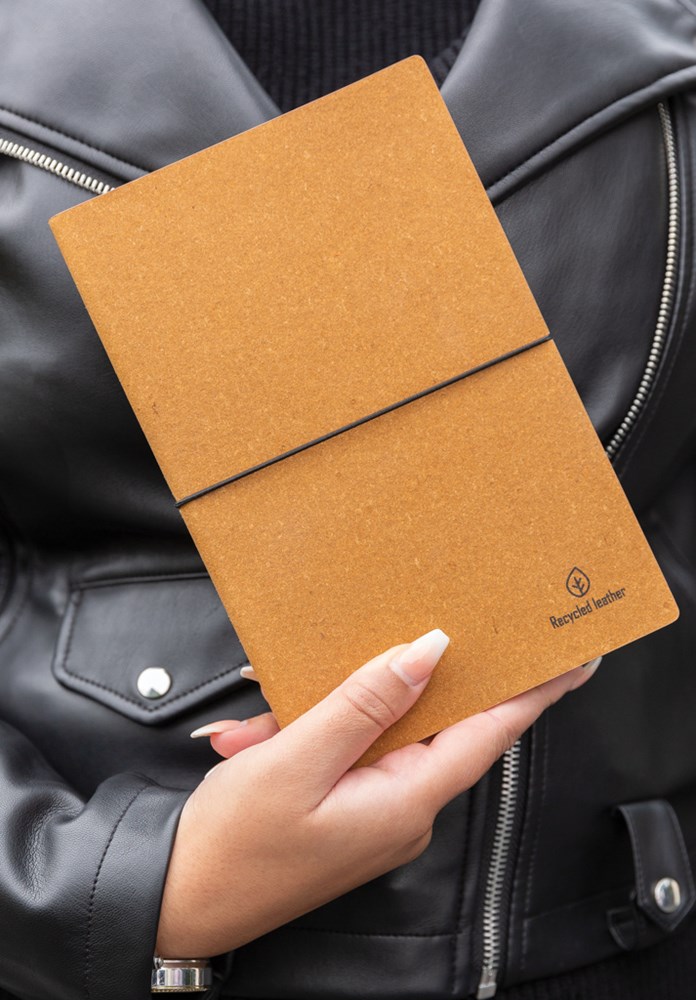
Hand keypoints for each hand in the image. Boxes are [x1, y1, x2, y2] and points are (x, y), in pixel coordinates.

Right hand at [155, 630, 599, 956]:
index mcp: (405, 800)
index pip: (487, 735)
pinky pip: (348, 749)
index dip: (531, 695)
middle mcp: (401, 808)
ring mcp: (373, 809)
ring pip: (380, 731)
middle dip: (412, 675)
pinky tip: (267, 725)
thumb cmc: (234, 843)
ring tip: (279, 699)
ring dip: (337, 704)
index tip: (571, 661)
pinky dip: (313, 727)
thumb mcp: (297, 761)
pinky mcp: (345, 806)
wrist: (179, 899)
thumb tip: (428, 653)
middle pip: (434, 723)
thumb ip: (366, 704)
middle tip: (421, 623)